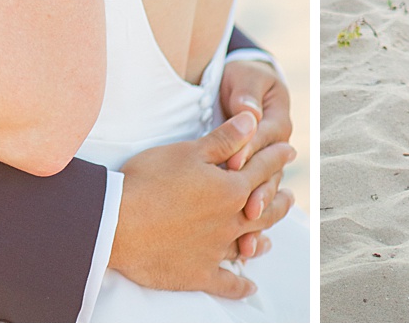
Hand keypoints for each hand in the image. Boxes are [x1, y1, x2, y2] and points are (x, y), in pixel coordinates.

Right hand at [111, 112, 295, 297]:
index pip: (261, 168)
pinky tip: (249, 288)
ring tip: (272, 238)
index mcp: (230, 189)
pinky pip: (226, 283)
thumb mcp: (189, 151)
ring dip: (263, 238)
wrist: (118, 223)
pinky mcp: (197, 273)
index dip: (276, 156)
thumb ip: (225, 139)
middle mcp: (229, 222)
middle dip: (279, 200)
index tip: (288, 149)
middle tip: (290, 197)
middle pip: (264, 210)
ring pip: (248, 244)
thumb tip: (254, 120)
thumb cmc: (150, 180)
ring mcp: (215, 250)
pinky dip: (240, 286)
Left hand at [218, 57, 291, 258]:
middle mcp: (276, 149)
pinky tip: (244, 248)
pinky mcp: (253, 182)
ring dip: (258, 217)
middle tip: (247, 207)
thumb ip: (247, 94)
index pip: (265, 138)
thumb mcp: (245, 79)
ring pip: (266, 196)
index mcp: (277, 120)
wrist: (241, 87)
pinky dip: (251, 228)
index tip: (232, 161)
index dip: (250, 149)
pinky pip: (256, 206)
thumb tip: (249, 109)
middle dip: (259, 193)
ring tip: (248, 237)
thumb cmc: (242, 81)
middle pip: (270, 175)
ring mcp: (266, 169)